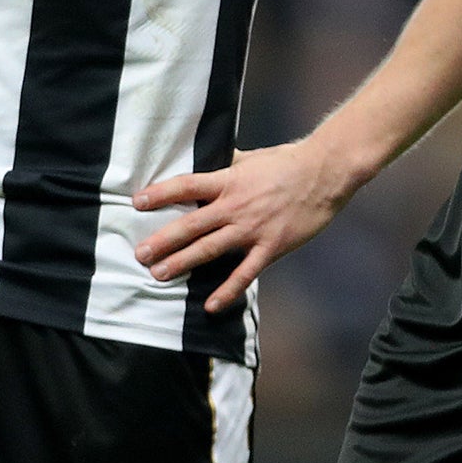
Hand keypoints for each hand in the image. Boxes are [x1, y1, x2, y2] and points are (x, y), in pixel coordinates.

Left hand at [132, 142, 356, 312]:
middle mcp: (236, 206)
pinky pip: (245, 272)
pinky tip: (210, 305)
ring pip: (211, 249)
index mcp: (229, 180)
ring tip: (159, 275)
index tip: (137, 202)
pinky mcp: (271, 246)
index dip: (161, 193)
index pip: (187, 186)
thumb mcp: (252, 157)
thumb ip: (228, 163)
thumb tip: (208, 158)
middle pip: (192, 224)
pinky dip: (228, 290)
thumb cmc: (287, 162)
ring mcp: (253, 228)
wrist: (325, 173)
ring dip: (183, 263)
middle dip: (163, 240)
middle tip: (140, 254)